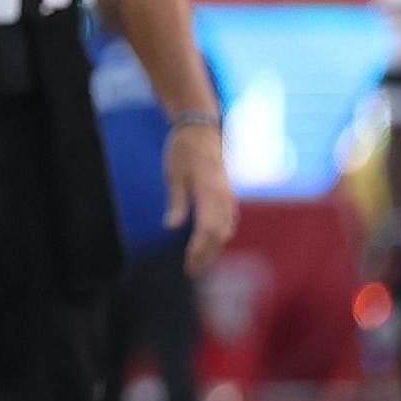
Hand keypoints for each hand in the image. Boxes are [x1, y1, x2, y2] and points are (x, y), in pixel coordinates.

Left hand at [168, 116, 239, 264]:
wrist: (200, 129)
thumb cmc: (183, 151)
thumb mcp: (173, 175)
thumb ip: (176, 202)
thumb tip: (171, 227)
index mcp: (209, 191)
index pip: (207, 229)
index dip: (199, 250)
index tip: (188, 265)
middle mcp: (223, 195)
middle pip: (219, 234)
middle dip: (206, 255)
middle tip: (191, 270)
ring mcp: (228, 195)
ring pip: (226, 229)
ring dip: (214, 248)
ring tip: (198, 263)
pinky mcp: (228, 194)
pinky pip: (229, 220)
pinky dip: (220, 235)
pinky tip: (209, 244)